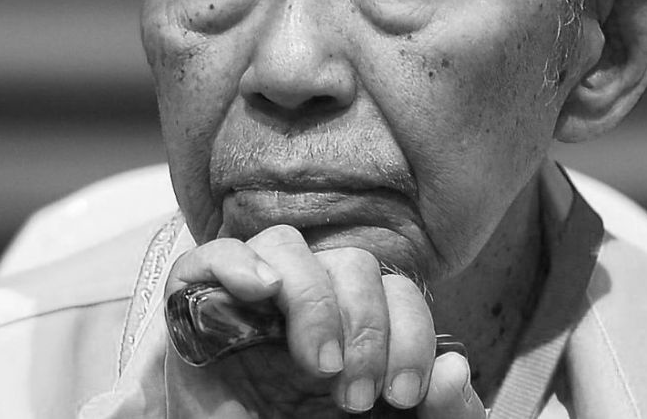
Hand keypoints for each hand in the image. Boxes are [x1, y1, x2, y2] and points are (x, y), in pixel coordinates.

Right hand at [164, 224, 485, 416]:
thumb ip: (436, 411)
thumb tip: (454, 365)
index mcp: (352, 322)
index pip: (395, 287)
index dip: (409, 332)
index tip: (401, 395)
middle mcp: (303, 300)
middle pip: (348, 261)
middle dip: (364, 326)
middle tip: (353, 395)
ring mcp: (246, 300)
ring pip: (284, 244)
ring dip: (312, 299)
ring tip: (316, 363)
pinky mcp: (192, 308)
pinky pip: (206, 257)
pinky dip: (234, 263)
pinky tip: (262, 290)